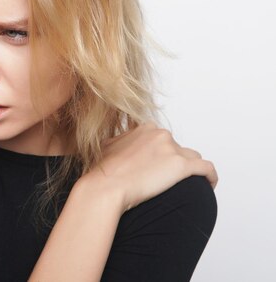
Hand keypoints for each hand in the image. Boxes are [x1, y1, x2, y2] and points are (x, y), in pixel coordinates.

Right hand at [83, 122, 217, 211]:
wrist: (106, 186)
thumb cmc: (104, 171)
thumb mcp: (109, 146)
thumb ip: (121, 141)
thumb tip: (120, 145)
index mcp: (146, 129)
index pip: (164, 139)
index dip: (163, 154)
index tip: (160, 167)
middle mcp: (160, 135)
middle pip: (178, 148)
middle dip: (174, 162)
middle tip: (167, 180)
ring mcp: (172, 150)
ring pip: (193, 158)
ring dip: (191, 169)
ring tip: (189, 184)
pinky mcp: (181, 167)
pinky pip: (207, 169)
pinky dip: (210, 176)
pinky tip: (209, 185)